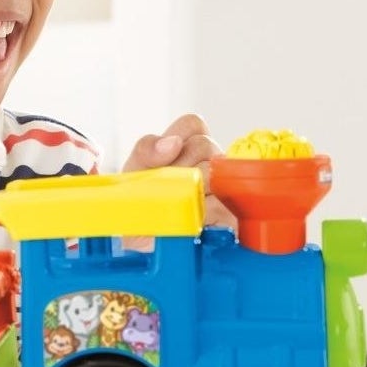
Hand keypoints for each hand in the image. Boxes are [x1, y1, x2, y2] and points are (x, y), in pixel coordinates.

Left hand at [123, 113, 234, 227]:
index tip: (164, 157)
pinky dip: (199, 214)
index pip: (194, 124)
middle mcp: (209, 164)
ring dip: (188, 191)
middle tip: (164, 187)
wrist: (138, 242)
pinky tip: (186, 220)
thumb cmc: (139, 204)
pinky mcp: (230, 219)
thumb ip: (147, 150)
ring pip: (214, 175)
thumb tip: (173, 142)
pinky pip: (220, 207)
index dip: (179, 135)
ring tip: (172, 205)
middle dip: (178, 166)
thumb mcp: (135, 173)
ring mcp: (223, 190)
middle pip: (206, 145)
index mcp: (187, 147)